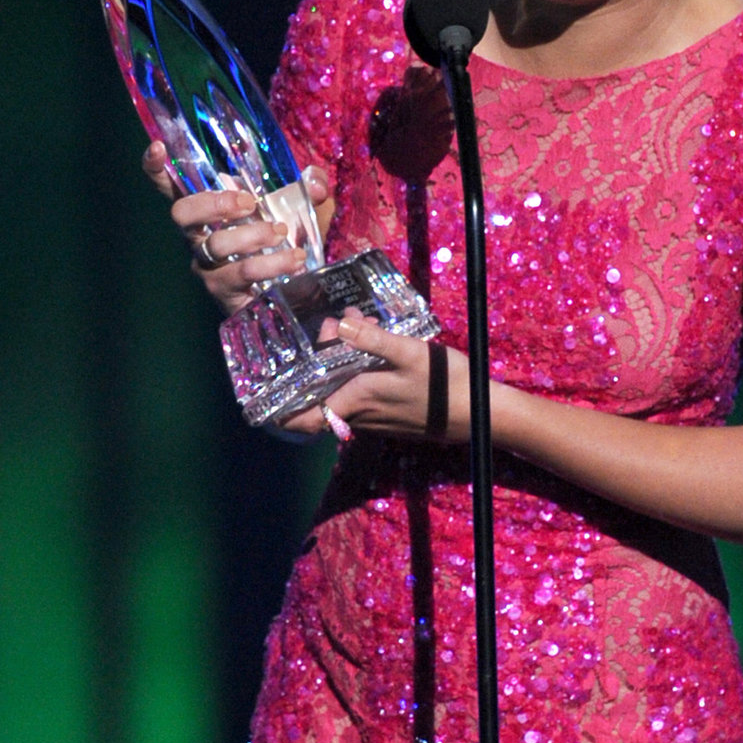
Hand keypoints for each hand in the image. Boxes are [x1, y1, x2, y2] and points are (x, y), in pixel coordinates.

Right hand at [141, 140, 329, 313]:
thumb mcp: (305, 208)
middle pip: (182, 213)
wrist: (300, 288)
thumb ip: (310, 186)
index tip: (158, 148)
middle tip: (249, 203)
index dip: (157, 168)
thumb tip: (314, 182)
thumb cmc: (291, 238)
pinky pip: (241, 273)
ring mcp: (209, 265)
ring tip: (281, 232)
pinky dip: (271, 263)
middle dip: (213, 203)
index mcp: (211, 208)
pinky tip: (295, 259)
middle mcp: (200, 235)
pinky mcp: (225, 290)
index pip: (172, 186)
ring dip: (251, 235)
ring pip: (215, 244)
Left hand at [278, 311, 469, 442]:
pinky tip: (373, 355)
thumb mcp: (411, 353)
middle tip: (320, 338)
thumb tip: (339, 323)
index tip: (262, 399)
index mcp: (357, 400)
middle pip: (321, 400)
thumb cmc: (446, 384)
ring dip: (337, 373)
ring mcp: (377, 419)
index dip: (279, 414)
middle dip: (314, 372)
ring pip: (341, 398)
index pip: (305, 419)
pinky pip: (361, 399)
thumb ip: (373, 339)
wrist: (480, 415)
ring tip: (351, 338)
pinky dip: (356, 379)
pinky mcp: (391, 417)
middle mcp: (361, 415)